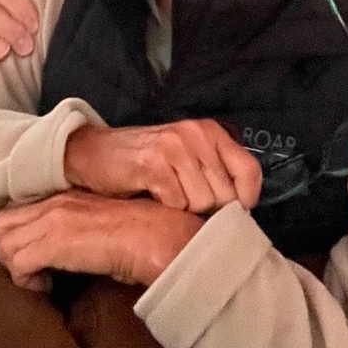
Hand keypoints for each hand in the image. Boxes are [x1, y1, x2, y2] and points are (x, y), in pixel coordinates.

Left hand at [0, 189, 201, 289]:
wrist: (153, 233)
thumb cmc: (137, 232)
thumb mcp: (99, 222)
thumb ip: (77, 226)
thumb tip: (66, 249)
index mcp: (64, 195)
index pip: (17, 209)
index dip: (17, 235)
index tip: (34, 255)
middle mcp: (54, 204)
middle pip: (2, 223)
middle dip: (8, 251)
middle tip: (30, 270)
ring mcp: (53, 221)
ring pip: (5, 243)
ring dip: (15, 267)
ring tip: (39, 280)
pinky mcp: (56, 243)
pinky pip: (18, 263)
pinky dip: (25, 281)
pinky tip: (45, 286)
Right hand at [64, 119, 261, 213]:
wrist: (96, 153)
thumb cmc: (147, 163)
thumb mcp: (188, 159)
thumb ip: (214, 174)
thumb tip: (242, 213)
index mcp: (212, 132)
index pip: (251, 172)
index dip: (245, 201)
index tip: (229, 215)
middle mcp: (197, 134)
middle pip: (226, 196)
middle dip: (209, 211)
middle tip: (186, 206)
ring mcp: (176, 147)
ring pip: (202, 202)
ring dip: (186, 211)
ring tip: (169, 199)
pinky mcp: (154, 164)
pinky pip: (177, 203)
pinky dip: (167, 209)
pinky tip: (154, 198)